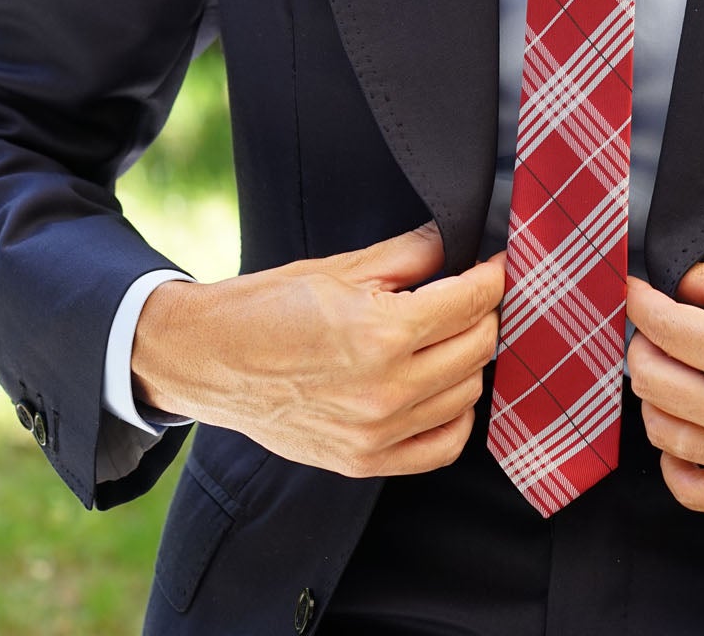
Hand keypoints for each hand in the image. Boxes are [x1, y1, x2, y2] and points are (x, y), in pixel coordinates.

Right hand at [131, 222, 504, 477]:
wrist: (208, 360)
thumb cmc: (267, 308)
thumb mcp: (341, 267)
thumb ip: (410, 254)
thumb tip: (459, 242)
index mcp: (382, 332)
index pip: (472, 302)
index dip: (493, 276)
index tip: (495, 265)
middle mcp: (386, 388)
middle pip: (479, 347)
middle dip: (484, 313)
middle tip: (470, 296)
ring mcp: (377, 431)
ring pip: (467, 393)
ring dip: (468, 360)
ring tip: (447, 337)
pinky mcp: (365, 460)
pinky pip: (443, 446)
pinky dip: (455, 416)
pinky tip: (442, 389)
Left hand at [625, 262, 703, 512]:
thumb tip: (680, 286)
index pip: (664, 329)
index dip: (640, 303)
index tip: (634, 292)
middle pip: (651, 381)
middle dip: (643, 347)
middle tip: (654, 331)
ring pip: (663, 432)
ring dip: (654, 398)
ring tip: (671, 375)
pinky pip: (693, 490)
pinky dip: (674, 463)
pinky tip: (682, 434)